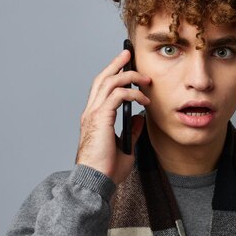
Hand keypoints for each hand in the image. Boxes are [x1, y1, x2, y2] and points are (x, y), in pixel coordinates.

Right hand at [75, 49, 150, 185]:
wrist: (96, 182)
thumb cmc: (107, 169)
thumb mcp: (125, 147)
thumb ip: (131, 130)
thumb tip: (139, 117)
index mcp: (94, 118)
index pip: (102, 89)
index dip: (113, 75)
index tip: (125, 66)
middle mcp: (91, 112)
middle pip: (102, 79)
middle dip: (116, 64)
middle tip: (128, 53)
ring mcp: (93, 114)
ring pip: (109, 82)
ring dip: (128, 75)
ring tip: (145, 78)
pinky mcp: (100, 118)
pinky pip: (117, 95)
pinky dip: (132, 93)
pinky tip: (144, 99)